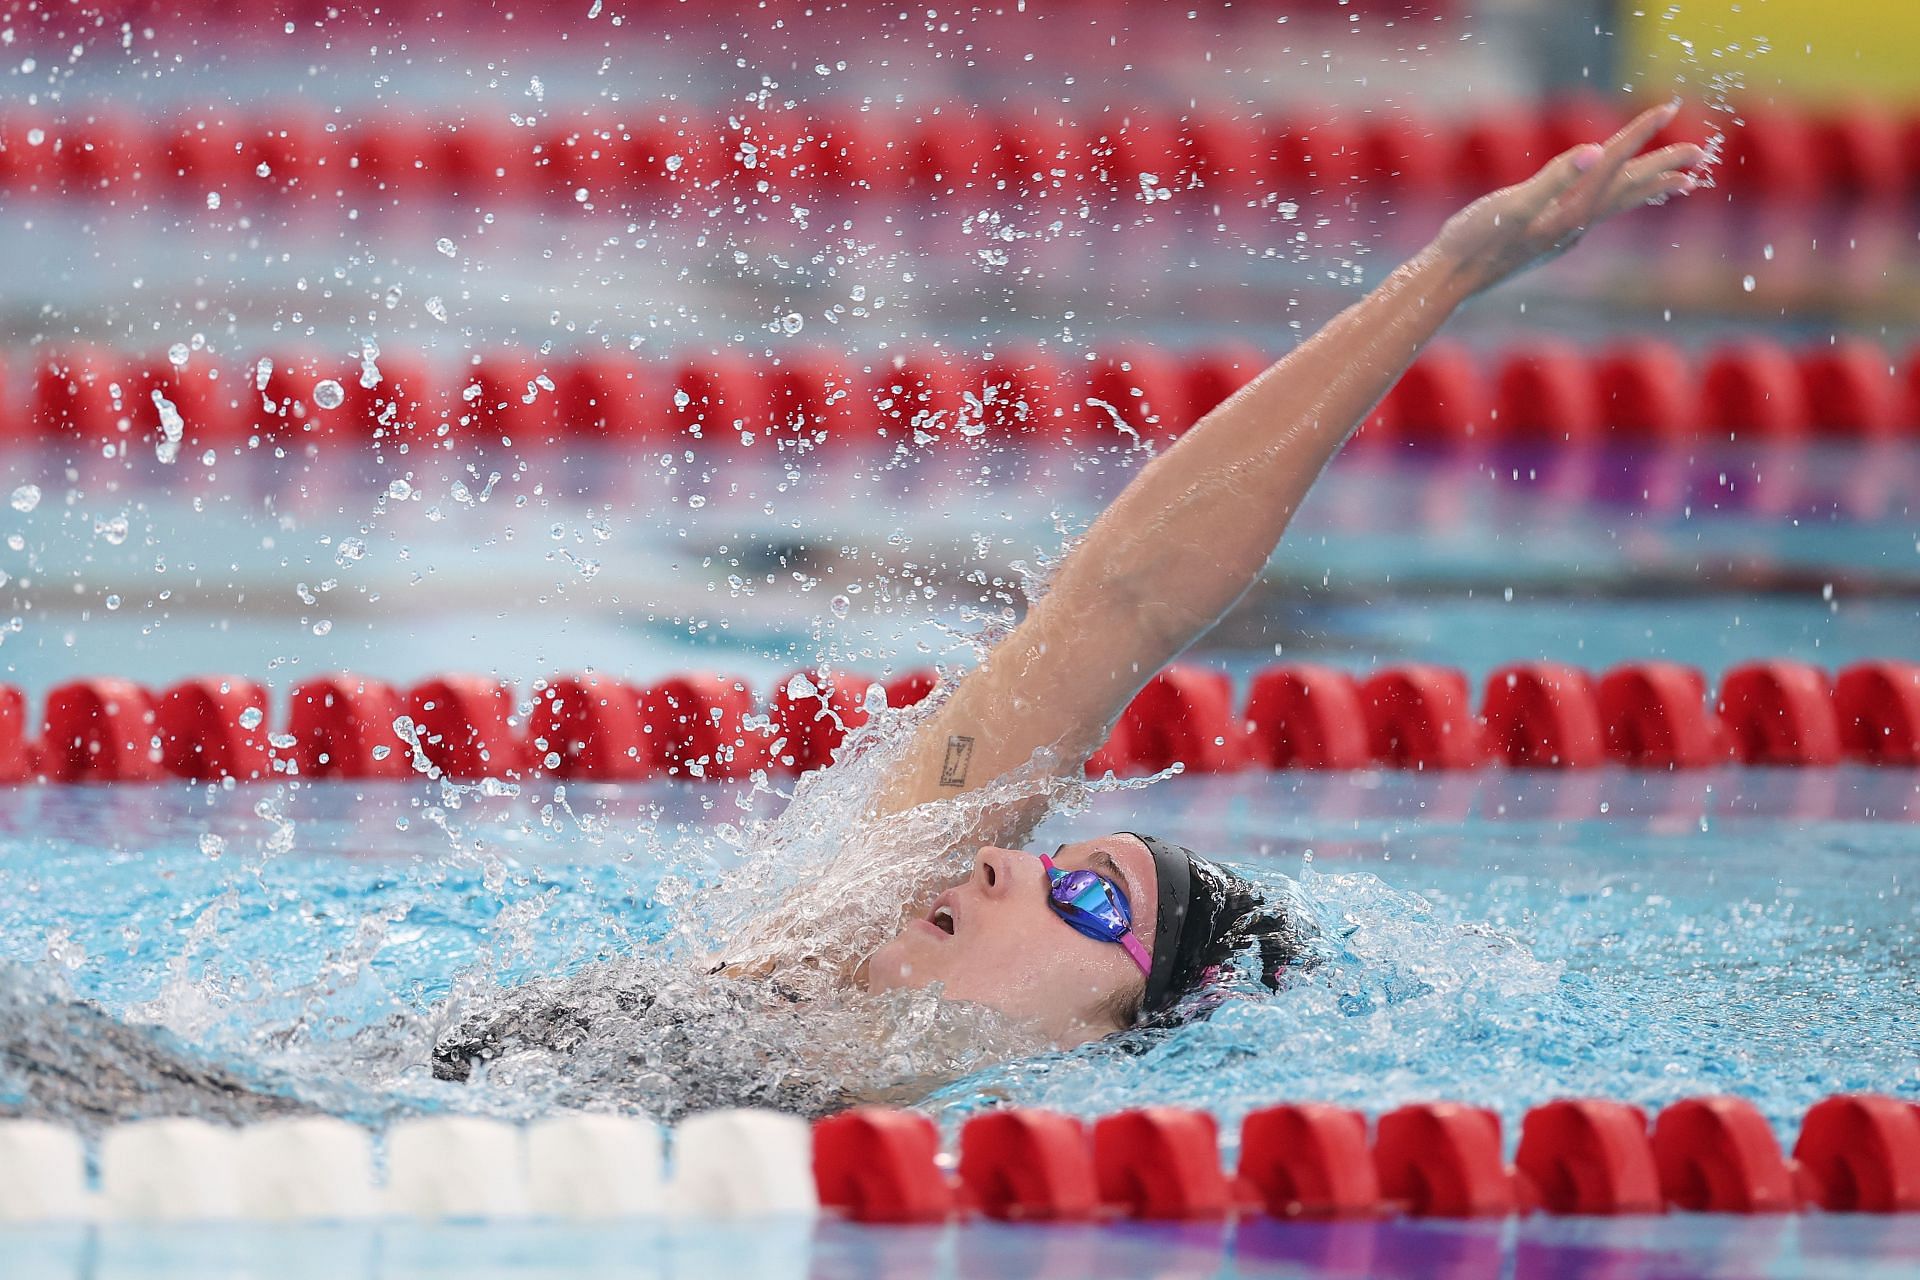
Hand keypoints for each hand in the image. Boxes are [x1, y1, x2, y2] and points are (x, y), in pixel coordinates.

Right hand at [1427, 99, 1705, 297]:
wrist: (1449, 281)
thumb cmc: (1472, 241)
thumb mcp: (1511, 205)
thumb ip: (1553, 179)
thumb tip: (1592, 153)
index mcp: (1570, 210)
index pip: (1613, 162)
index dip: (1640, 132)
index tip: (1670, 107)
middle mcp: (1575, 223)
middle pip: (1628, 188)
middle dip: (1664, 167)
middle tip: (1703, 154)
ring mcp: (1565, 233)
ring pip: (1617, 204)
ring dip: (1649, 189)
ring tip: (1683, 184)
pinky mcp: (1550, 237)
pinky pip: (1598, 213)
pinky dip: (1620, 202)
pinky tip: (1615, 203)